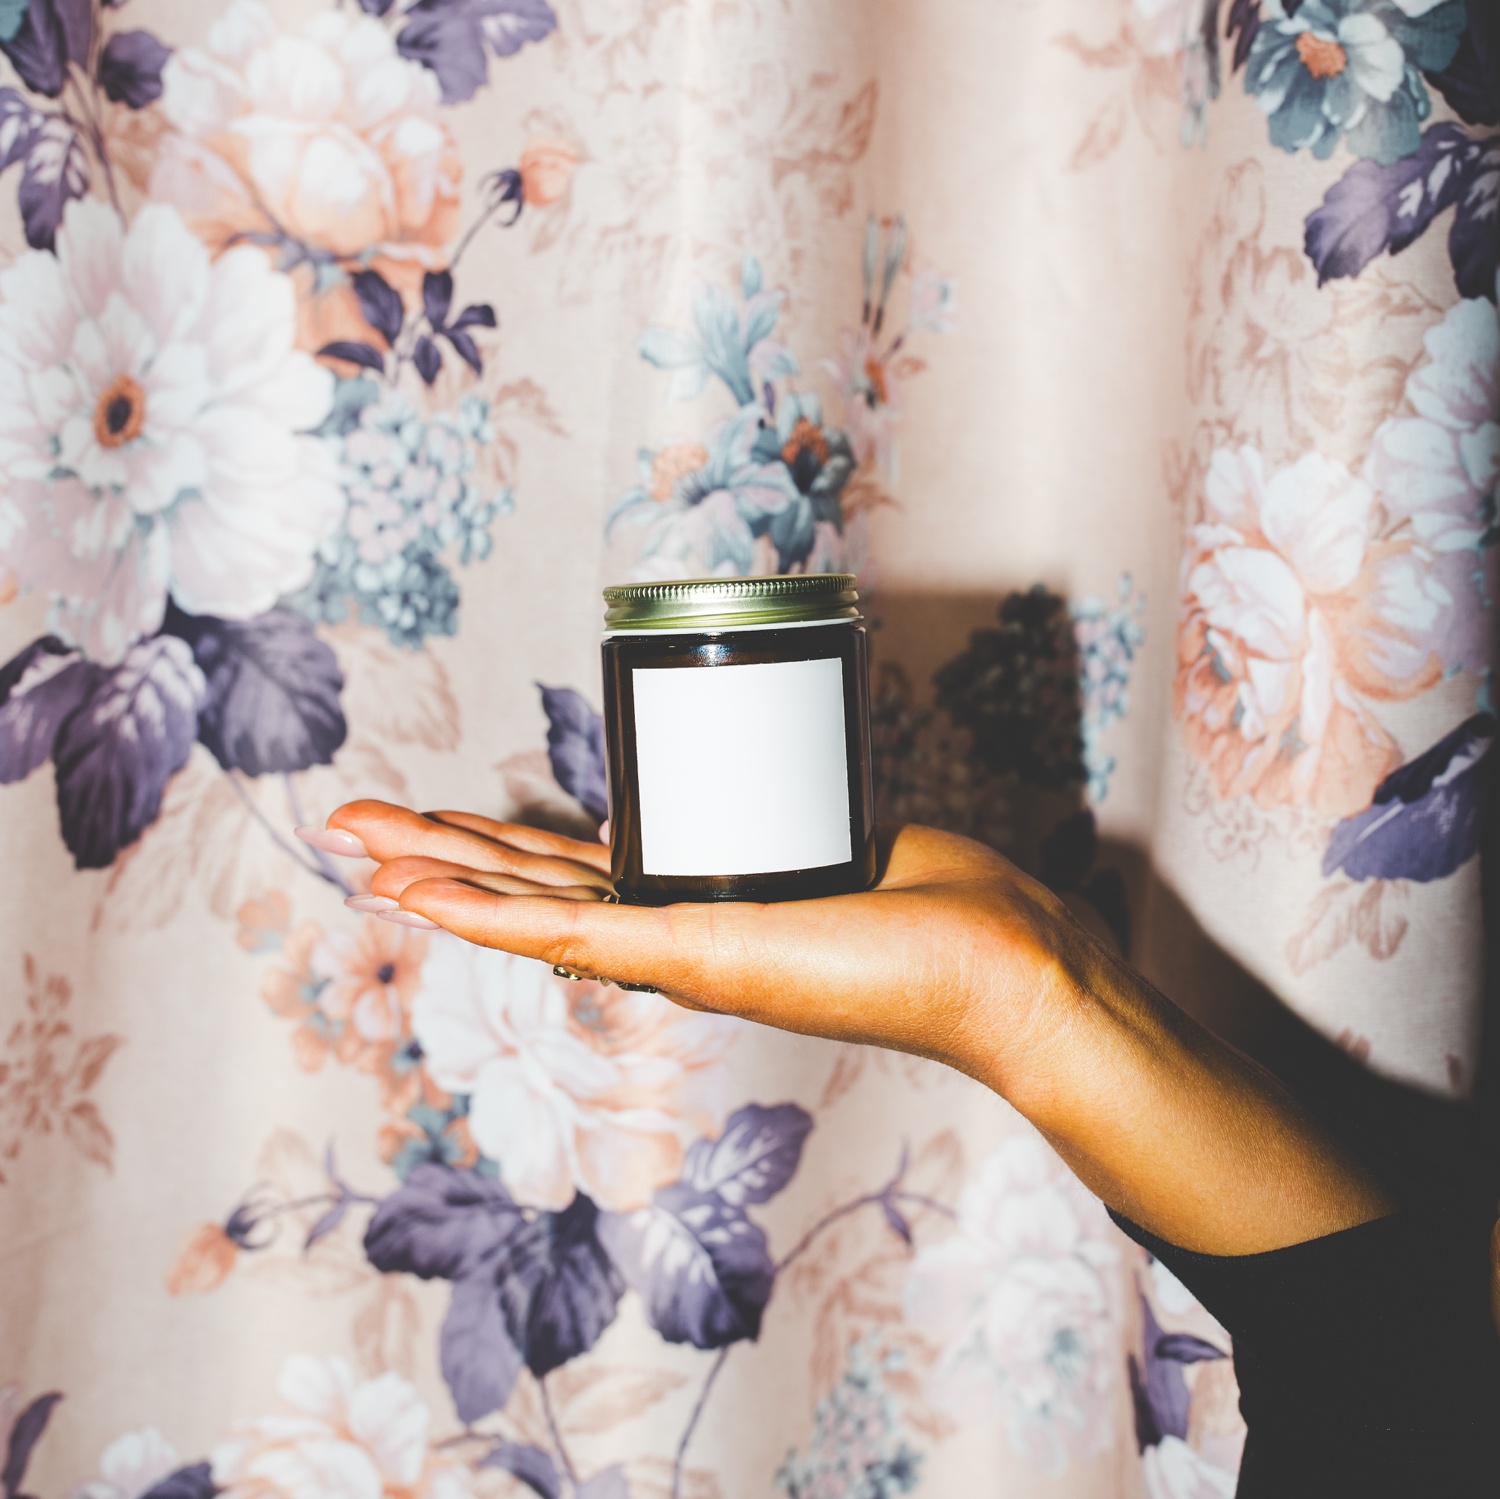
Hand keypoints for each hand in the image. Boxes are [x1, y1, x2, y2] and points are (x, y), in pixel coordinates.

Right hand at [327, 799, 1393, 1254]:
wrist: (992, 960)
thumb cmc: (925, 905)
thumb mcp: (810, 836)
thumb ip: (738, 819)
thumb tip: (657, 799)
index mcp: (692, 902)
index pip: (568, 870)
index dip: (492, 845)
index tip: (431, 823)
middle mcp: (669, 930)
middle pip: (528, 885)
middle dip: (434, 856)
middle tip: (347, 825)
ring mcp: (674, 948)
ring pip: (528, 909)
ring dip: (434, 881)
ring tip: (352, 850)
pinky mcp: (695, 953)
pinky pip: (570, 933)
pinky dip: (487, 917)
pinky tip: (418, 898)